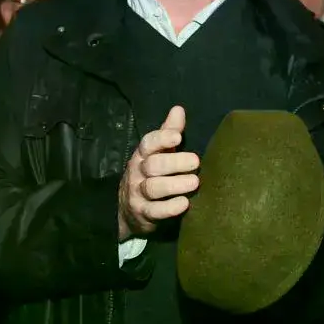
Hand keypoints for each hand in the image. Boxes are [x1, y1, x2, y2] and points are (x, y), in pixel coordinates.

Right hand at [118, 106, 199, 237]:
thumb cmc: (151, 175)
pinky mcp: (144, 214)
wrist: (127, 209)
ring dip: (174, 185)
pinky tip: (184, 203)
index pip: (148, 143)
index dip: (162, 139)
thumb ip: (168, 132)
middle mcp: (138, 173)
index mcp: (142, 155)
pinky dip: (169, 208)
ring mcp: (138, 194)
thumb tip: (178, 109)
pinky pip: (154, 211)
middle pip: (153, 165)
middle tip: (195, 161)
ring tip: (194, 182)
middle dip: (174, 162)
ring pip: (153, 187)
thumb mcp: (158, 153)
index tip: (178, 137)